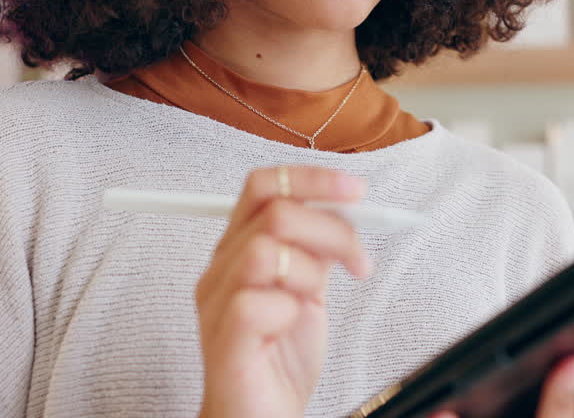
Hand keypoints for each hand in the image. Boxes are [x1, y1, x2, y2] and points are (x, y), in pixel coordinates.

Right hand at [195, 166, 370, 417]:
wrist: (264, 414)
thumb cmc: (282, 355)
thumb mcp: (309, 287)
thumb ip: (317, 247)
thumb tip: (347, 208)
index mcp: (239, 248)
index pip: (265, 185)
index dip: (312, 177)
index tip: (357, 191)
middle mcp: (221, 269)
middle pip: (275, 211)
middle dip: (332, 229)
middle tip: (356, 262)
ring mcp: (216, 303)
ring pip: (264, 248)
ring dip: (308, 271)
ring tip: (313, 301)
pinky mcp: (224, 340)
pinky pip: (254, 302)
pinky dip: (289, 309)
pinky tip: (291, 325)